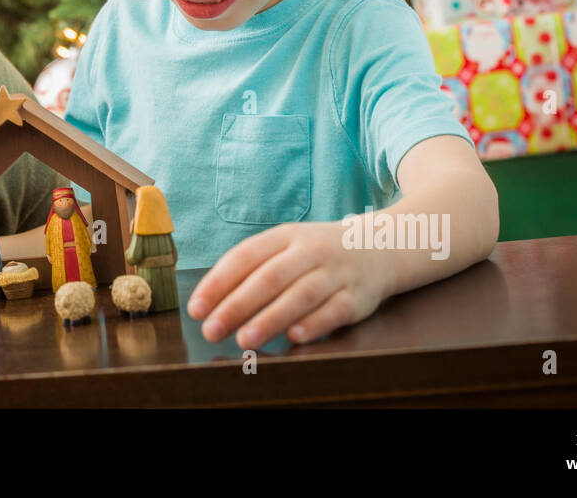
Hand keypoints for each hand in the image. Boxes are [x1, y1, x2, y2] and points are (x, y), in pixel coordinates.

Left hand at [185, 222, 391, 348]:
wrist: (380, 246)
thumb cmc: (317, 254)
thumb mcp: (286, 247)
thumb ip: (253, 269)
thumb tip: (210, 302)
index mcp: (284, 236)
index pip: (244, 256)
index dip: (217, 283)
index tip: (196, 309)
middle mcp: (309, 251)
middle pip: (269, 277)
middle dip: (236, 305)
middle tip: (211, 331)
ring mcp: (335, 272)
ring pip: (300, 294)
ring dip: (270, 318)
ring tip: (245, 340)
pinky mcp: (357, 296)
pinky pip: (335, 310)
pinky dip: (315, 323)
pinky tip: (294, 337)